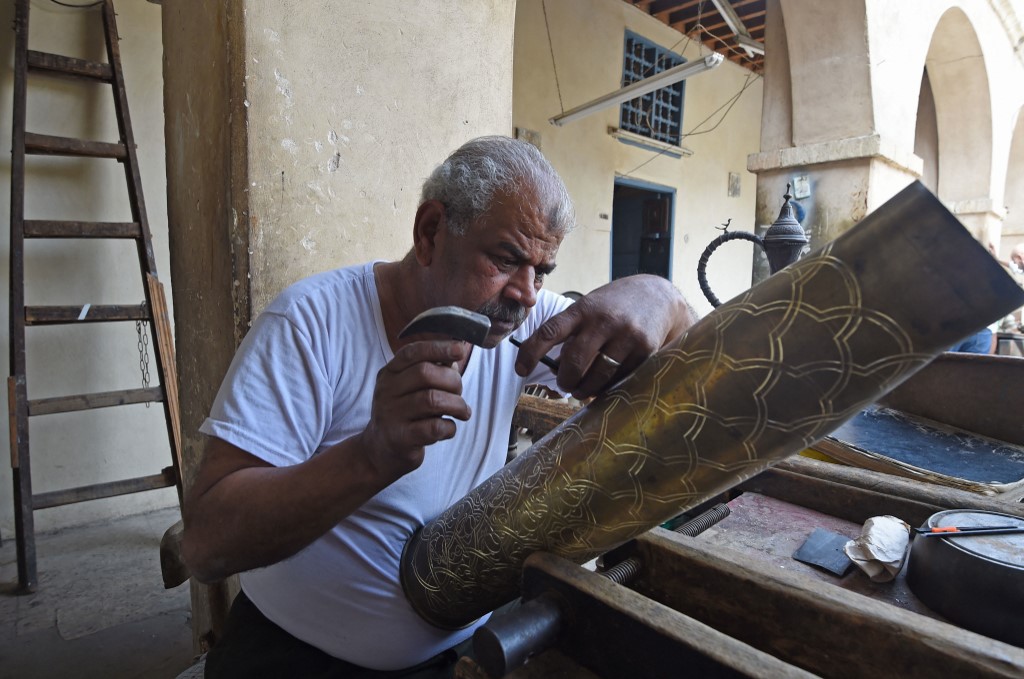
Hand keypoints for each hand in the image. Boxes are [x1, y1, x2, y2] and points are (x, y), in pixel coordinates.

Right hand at [358, 340, 470, 480]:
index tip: (459, 349)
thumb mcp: (411, 388)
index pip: (413, 352)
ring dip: (457, 405)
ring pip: (432, 400)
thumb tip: (456, 350)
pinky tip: (449, 428)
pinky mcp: (401, 438)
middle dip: (452, 380)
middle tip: (459, 392)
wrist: (380, 450)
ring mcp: (391, 415)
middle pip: (425, 373)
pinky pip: (434, 427)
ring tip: (463, 412)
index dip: (438, 348)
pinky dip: (450, 427)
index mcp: (390, 373)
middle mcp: (386, 391)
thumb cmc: (405, 413)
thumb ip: (431, 369)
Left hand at [515, 275, 697, 398]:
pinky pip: (620, 379)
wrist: (658, 296)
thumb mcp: (590, 307)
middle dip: (565, 380)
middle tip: (565, 384)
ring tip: (582, 390)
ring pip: (597, 376)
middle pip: (574, 361)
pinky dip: (609, 387)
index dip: (530, 353)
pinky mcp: (644, 350)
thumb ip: (573, 331)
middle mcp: (603, 320)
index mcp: (582, 308)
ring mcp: (625, 335)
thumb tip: (553, 366)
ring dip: (585, 390)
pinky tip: (607, 382)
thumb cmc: (614, 306)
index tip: (520, 370)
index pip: (549, 331)